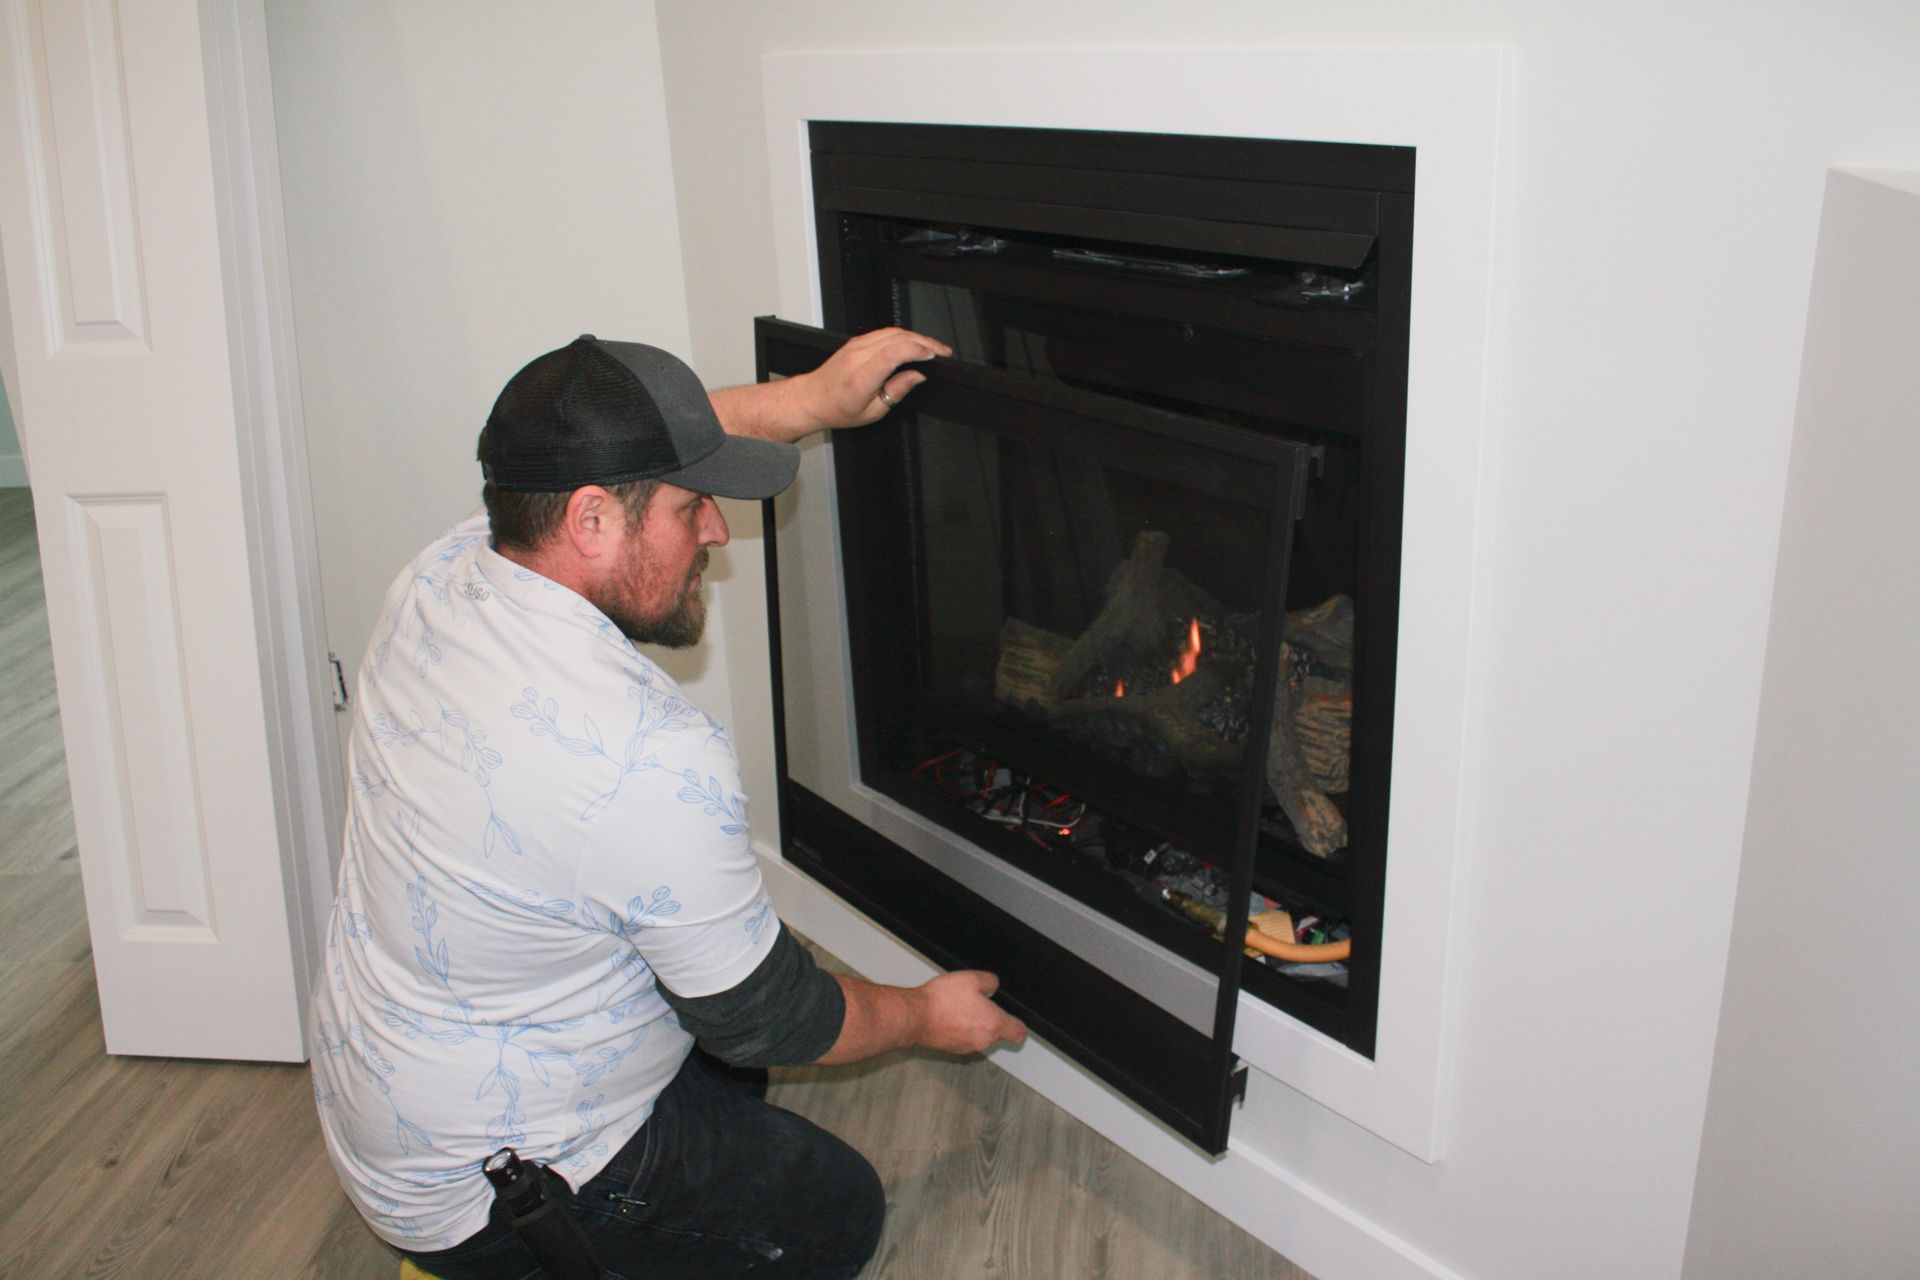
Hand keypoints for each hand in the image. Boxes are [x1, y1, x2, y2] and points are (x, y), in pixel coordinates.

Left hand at [800, 326, 951, 429]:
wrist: (813, 399)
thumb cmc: (838, 408)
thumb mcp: (873, 411)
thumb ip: (897, 391)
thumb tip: (917, 376)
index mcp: (861, 377)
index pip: (892, 353)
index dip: (916, 350)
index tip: (933, 354)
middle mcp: (857, 357)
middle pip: (896, 338)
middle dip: (924, 342)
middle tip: (942, 351)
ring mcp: (856, 346)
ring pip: (892, 332)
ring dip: (916, 337)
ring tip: (933, 347)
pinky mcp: (857, 342)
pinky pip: (884, 332)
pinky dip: (903, 336)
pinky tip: (914, 343)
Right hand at [915, 970, 1026, 1054]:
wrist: (916, 1016)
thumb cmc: (943, 1000)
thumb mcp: (972, 978)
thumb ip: (990, 982)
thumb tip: (992, 987)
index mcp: (994, 1024)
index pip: (1018, 1033)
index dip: (1020, 1027)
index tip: (1016, 1021)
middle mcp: (983, 1040)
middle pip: (997, 1033)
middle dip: (991, 1020)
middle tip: (978, 1004)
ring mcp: (967, 1047)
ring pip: (979, 1036)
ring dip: (975, 1025)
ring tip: (959, 1007)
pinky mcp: (952, 1049)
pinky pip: (964, 1039)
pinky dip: (961, 1030)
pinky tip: (949, 1016)